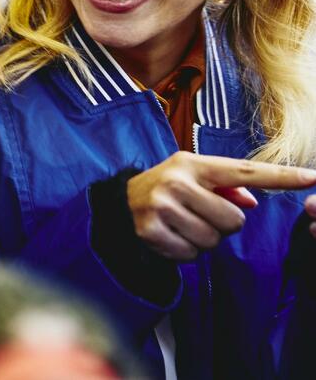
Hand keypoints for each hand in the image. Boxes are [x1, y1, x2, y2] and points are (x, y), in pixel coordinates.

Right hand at [127, 153, 315, 260]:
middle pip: (233, 220)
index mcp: (193, 164)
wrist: (120, 201)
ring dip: (204, 239)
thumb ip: (225, 186)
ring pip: (213, 240)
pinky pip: (191, 254)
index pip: (245, 171)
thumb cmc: (168, 188)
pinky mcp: (152, 231)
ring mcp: (163, 207)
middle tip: (199, 215)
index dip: (281, 177)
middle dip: (222, 224)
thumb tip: (251, 201)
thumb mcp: (193, 176)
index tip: (312, 177)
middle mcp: (178, 182)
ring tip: (184, 226)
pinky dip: (186, 251)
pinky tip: (172, 236)